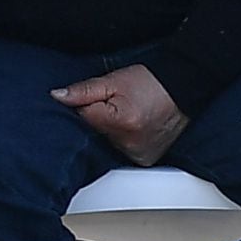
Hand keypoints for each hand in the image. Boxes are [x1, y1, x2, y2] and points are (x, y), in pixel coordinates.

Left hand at [50, 63, 186, 166]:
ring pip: (106, 144)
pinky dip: (121, 140)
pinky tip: (132, 128)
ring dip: (109, 132)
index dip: (84, 106)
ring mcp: (138, 154)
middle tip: (114, 106)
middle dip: (96, 120)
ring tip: (125, 116)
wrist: (184, 92)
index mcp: (120, 122)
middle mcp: (129, 143)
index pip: (81, 118)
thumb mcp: (114, 80)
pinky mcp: (144, 160)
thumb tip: (56, 96)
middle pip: (93, 134)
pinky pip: (121, 151)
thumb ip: (84, 90)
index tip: (94, 99)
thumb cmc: (152, 84)